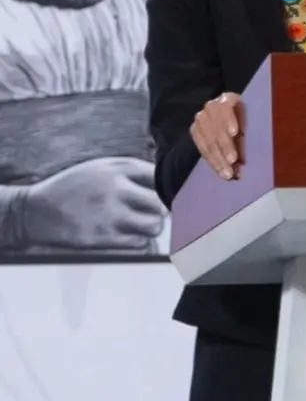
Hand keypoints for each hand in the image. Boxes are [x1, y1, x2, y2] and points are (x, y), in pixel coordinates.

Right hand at [21, 157, 165, 250]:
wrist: (34, 211)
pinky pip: (138, 242)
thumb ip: (132, 170)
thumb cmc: (72, 187)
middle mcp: (115, 190)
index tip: (168, 195)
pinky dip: (139, 239)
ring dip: (153, 226)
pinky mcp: (100, 237)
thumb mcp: (100, 167)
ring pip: (153, 225)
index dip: (167, 188)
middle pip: (161, 203)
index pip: (159, 177)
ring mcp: (108, 215)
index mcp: (116, 170)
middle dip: (163, 209)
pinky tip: (130, 234)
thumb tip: (164, 180)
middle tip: (158, 213)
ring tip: (145, 224)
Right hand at [191, 92, 243, 179]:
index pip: (226, 107)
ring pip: (208, 140)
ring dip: (218, 159)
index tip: (235, 133)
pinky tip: (219, 170)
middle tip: (233, 162)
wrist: (231, 117)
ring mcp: (201, 118)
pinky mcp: (195, 130)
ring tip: (228, 173)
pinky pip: (201, 147)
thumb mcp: (251, 120)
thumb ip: (250, 131)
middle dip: (225, 147)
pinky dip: (212, 160)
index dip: (230, 120)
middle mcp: (211, 106)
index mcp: (228, 98)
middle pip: (217, 127)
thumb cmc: (249, 119)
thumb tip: (252, 151)